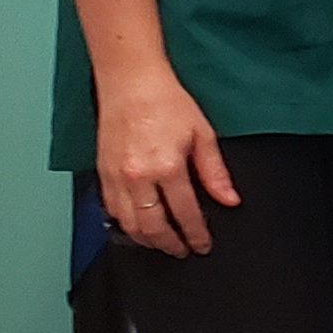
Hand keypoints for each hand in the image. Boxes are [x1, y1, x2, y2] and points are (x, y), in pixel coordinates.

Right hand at [97, 70, 236, 256]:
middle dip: (170, 244)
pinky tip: (136, 226)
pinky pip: (110, 210)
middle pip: (153, 227)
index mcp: (167, 167)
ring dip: (146, 239)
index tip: (202, 244)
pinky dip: (124, 223)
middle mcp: (138, 177)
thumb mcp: (201, 134)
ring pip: (129, 224)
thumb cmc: (165, 102)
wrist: (130, 82)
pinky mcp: (102, 173)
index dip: (196, 234)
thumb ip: (215, 172)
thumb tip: (229, 199)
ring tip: (161, 243)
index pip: (185, 213)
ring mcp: (116, 177)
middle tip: (182, 250)